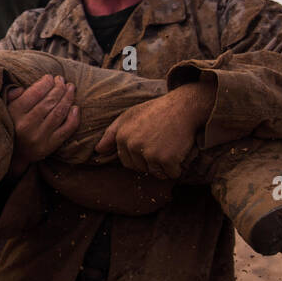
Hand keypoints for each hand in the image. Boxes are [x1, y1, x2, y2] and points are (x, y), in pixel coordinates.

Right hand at [5, 75, 78, 177]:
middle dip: (59, 88)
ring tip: (70, 88)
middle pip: (49, 101)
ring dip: (68, 98)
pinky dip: (74, 117)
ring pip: (59, 113)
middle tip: (62, 80)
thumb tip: (22, 88)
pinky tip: (75, 108)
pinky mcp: (50, 146)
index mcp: (15, 114)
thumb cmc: (11, 125)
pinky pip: (66, 129)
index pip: (35, 93)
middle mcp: (27, 126)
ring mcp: (39, 137)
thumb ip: (11, 96)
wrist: (14, 155)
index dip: (46, 82)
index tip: (50, 77)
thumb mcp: (5, 110)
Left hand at [95, 80, 215, 178]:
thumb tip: (98, 150)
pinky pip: (171, 173)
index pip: (126, 160)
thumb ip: (111, 133)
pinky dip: (177, 168)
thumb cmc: (156, 111)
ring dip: (165, 167)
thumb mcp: (129, 116)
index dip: (139, 156)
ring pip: (156, 173)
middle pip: (140, 168)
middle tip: (162, 145)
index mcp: (122, 136)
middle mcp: (132, 145)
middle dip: (151, 162)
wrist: (183, 106)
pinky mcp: (166, 158)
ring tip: (170, 148)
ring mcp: (149, 153)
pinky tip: (179, 152)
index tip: (150, 145)